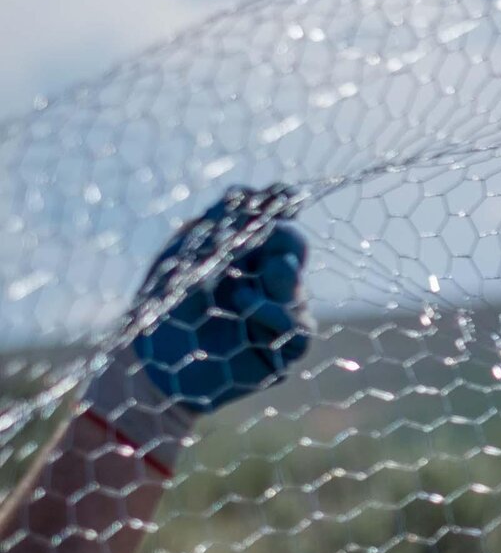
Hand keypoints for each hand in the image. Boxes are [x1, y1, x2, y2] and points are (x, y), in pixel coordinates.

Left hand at [129, 186, 312, 415]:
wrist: (150, 361)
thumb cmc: (163, 305)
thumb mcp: (188, 251)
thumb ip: (221, 220)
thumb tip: (259, 191)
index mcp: (244, 255)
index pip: (274, 222)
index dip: (280, 208)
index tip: (282, 200)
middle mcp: (266, 282)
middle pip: (294, 246)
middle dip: (281, 241)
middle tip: (261, 246)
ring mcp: (279, 314)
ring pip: (297, 285)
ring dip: (273, 279)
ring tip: (237, 290)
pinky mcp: (284, 350)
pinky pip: (298, 326)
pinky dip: (272, 312)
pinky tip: (243, 306)